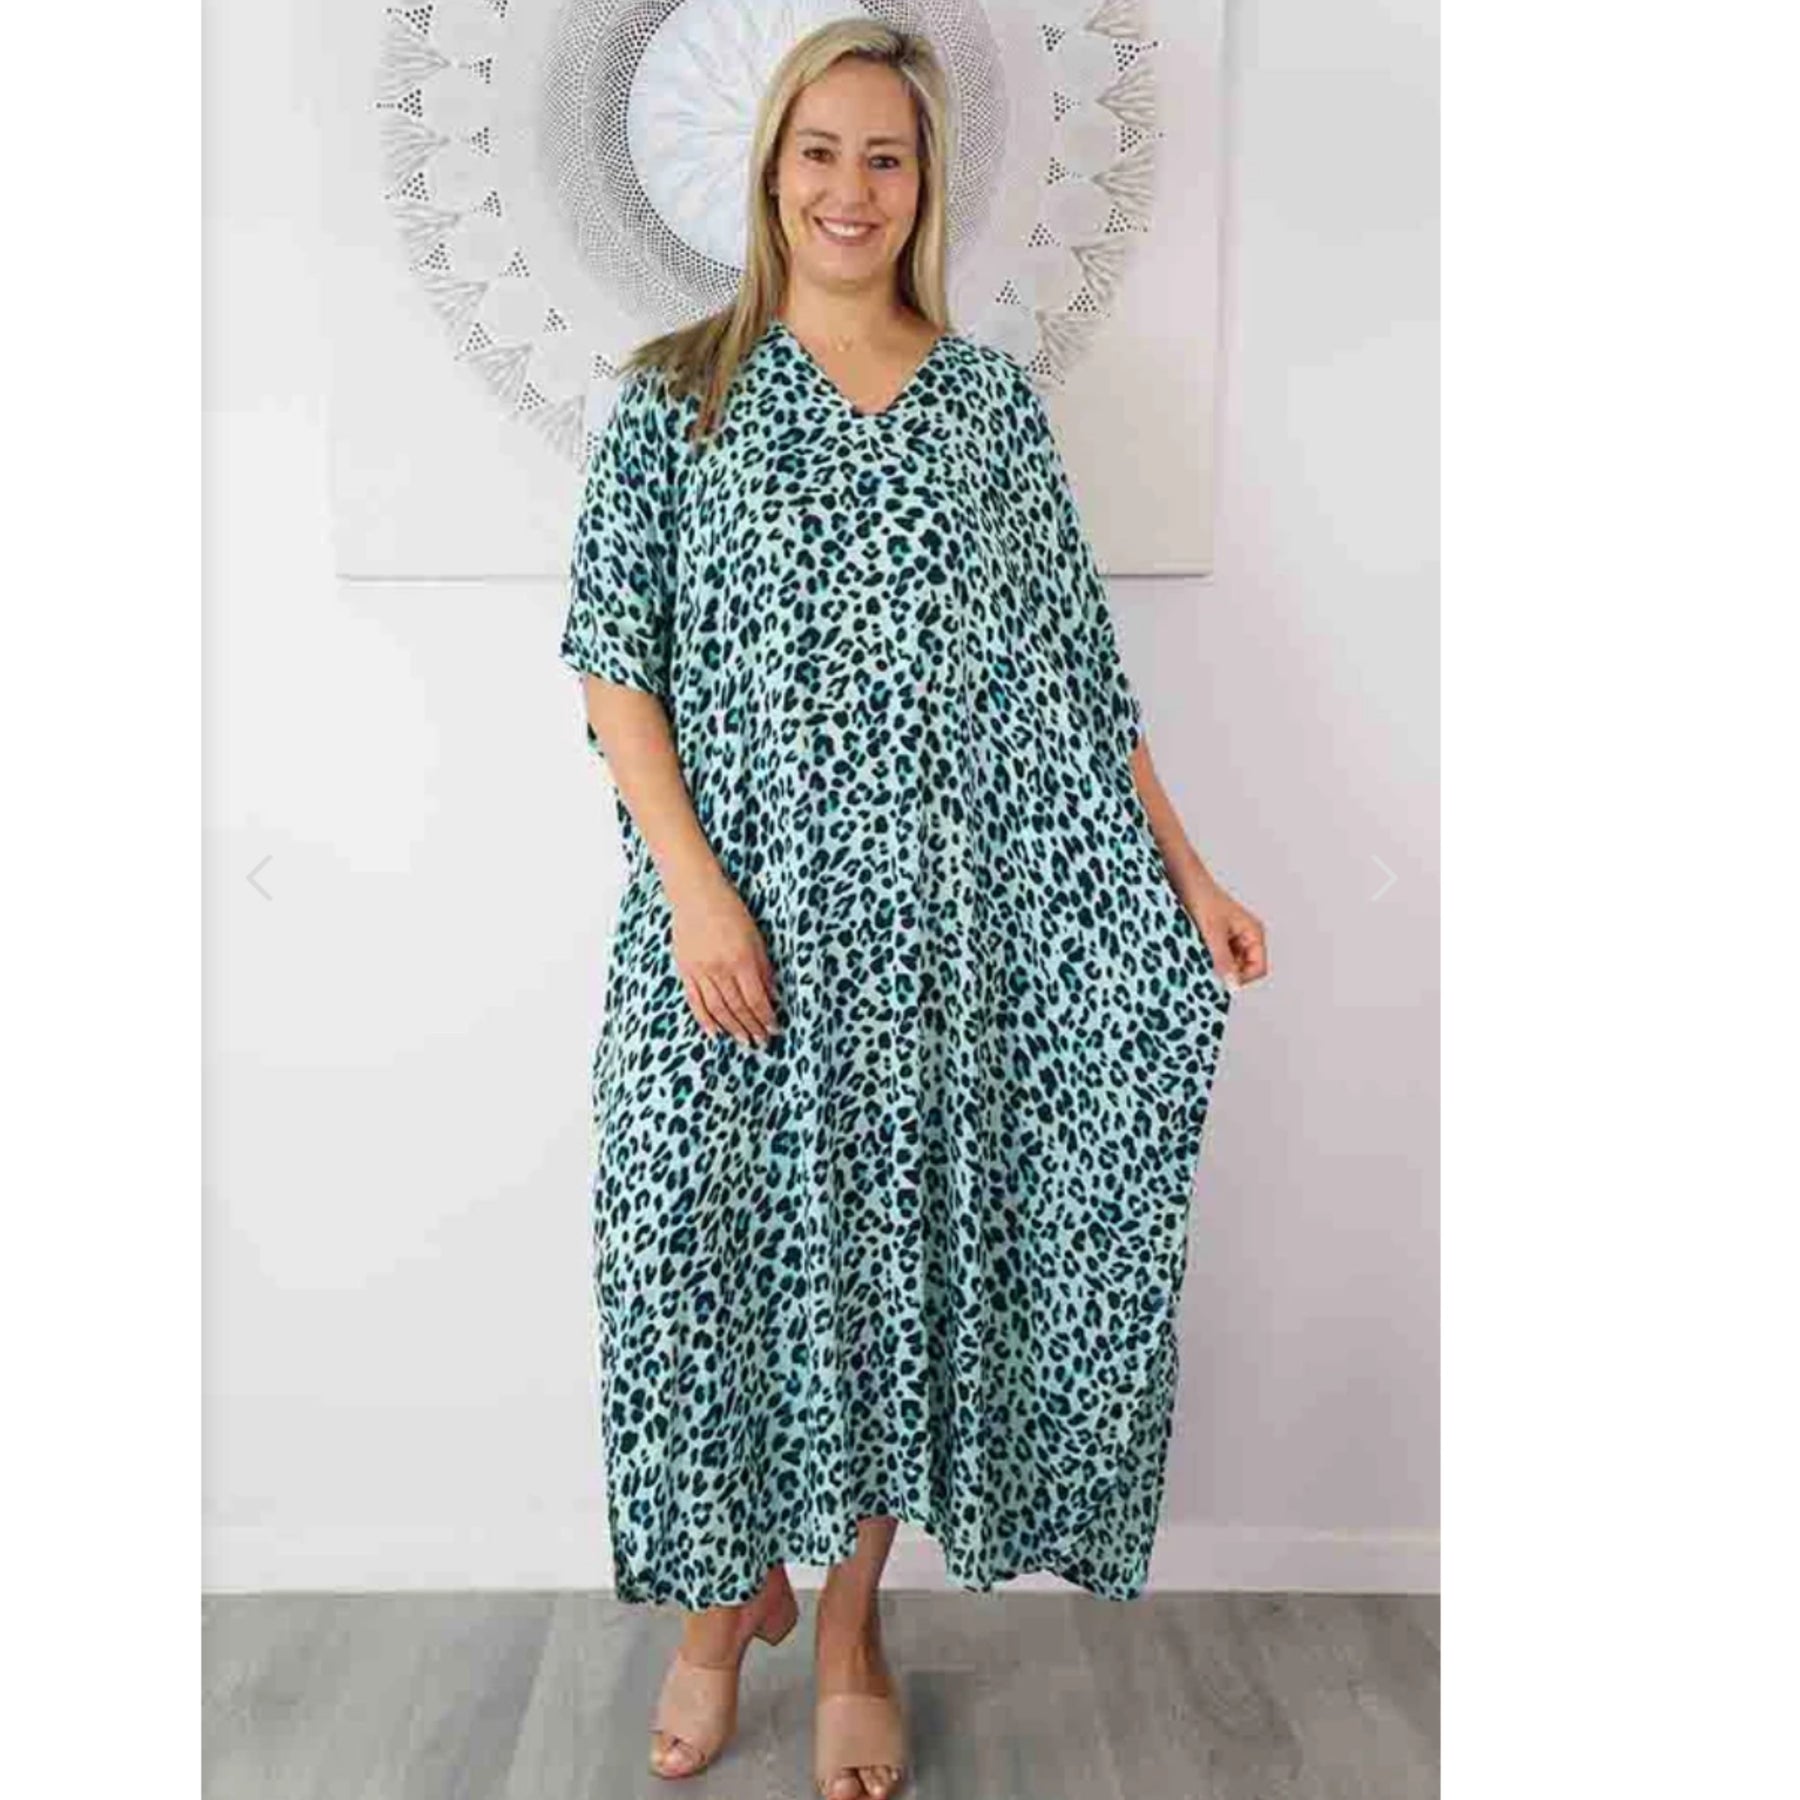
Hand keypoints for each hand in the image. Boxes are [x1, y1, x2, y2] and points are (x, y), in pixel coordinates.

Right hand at [667, 870, 781, 1045]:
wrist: (695, 893)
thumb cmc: (730, 910)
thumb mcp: (756, 937)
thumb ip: (764, 969)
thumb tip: (774, 996)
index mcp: (741, 959)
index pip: (756, 999)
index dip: (766, 1018)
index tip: (775, 1029)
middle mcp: (720, 969)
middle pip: (738, 1008)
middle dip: (752, 1027)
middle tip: (761, 1041)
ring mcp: (700, 971)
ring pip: (717, 1009)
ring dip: (732, 1028)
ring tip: (743, 1041)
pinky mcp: (685, 970)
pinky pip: (695, 1001)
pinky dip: (705, 1019)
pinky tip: (714, 1033)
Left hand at [1180, 872, 1267, 991]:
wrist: (1181, 878)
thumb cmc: (1201, 895)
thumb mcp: (1211, 932)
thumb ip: (1222, 959)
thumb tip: (1231, 984)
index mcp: (1253, 932)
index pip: (1258, 969)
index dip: (1240, 977)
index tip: (1219, 977)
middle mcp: (1246, 936)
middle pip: (1242, 969)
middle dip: (1224, 970)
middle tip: (1205, 963)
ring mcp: (1231, 938)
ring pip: (1227, 964)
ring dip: (1212, 963)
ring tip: (1197, 951)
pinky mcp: (1215, 938)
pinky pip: (1214, 957)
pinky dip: (1205, 957)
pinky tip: (1193, 949)